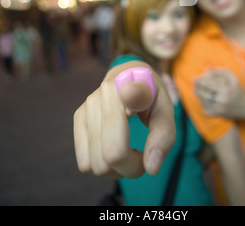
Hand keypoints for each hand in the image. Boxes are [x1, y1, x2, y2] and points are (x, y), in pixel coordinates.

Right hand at [73, 61, 175, 178]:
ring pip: (95, 164)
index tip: (144, 152)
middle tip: (142, 156)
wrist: (131, 74)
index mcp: (125, 90)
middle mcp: (101, 95)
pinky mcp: (78, 116)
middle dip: (130, 168)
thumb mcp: (166, 111)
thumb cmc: (151, 96)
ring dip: (116, 169)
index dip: (134, 161)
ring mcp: (87, 106)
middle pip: (110, 157)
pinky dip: (101, 165)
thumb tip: (150, 168)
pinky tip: (114, 149)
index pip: (120, 144)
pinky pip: (84, 162)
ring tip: (129, 151)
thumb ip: (163, 137)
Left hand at [195, 68, 244, 118]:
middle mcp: (222, 101)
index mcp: (226, 91)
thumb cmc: (238, 90)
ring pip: (203, 101)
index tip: (195, 77)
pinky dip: (201, 102)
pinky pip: (205, 108)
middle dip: (196, 87)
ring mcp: (219, 109)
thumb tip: (208, 68)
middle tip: (193, 81)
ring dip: (197, 94)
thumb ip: (221, 71)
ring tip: (194, 88)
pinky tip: (199, 97)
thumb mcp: (233, 78)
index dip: (201, 80)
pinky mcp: (217, 115)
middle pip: (204, 93)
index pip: (209, 84)